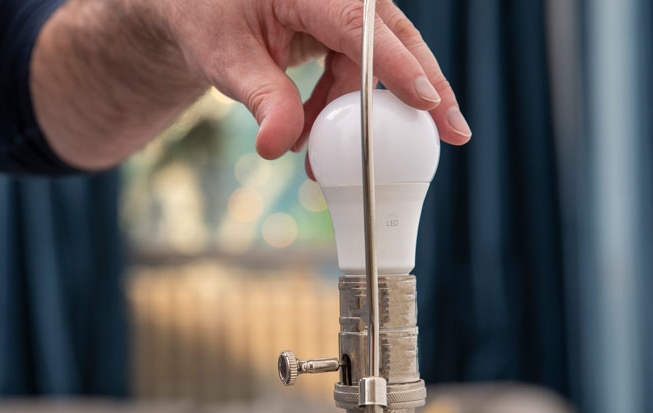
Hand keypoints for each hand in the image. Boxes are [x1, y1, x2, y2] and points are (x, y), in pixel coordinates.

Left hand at [30, 0, 469, 170]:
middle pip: (396, 39)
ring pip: (377, 62)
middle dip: (424, 89)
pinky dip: (342, 105)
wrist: (199, 10)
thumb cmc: (207, 18)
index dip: (399, 67)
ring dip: (358, 113)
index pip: (362, 27)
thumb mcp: (225, 59)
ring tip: (322, 159)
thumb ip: (260, 99)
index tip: (428, 102)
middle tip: (453, 134)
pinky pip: (358, 70)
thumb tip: (279, 148)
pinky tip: (312, 131)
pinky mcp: (342, 29)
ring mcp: (344, 9)